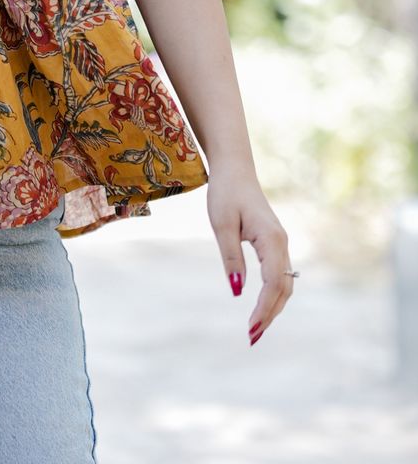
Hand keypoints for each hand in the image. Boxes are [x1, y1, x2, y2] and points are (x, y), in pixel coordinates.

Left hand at [206, 166, 295, 344]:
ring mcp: (281, 244)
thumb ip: (231, 257)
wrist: (234, 170)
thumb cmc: (225, 193)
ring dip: (272, 307)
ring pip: (284, 284)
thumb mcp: (222, 224)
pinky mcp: (274, 244)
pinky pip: (279, 275)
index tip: (251, 328)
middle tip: (252, 337)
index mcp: (271, 239)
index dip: (264, 308)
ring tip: (255, 328)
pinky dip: (272, 295)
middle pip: (283, 288)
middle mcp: (282, 243)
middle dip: (270, 314)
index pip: (274, 283)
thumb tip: (237, 292)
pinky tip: (261, 307)